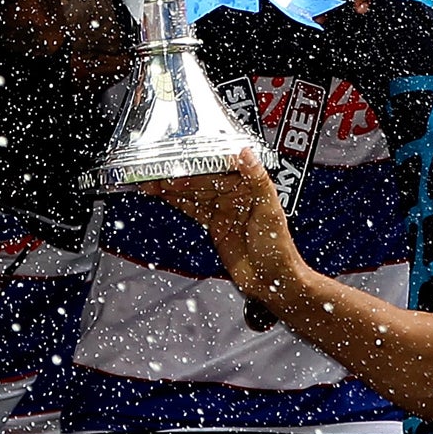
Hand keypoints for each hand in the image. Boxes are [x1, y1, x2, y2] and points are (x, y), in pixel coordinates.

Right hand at [149, 149, 304, 307]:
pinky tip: (163, 195)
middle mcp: (236, 195)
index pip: (219, 169)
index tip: (180, 160)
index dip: (198, 165)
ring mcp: (224, 210)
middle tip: (157, 171)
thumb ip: (257, 180)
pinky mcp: (216, 226)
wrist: (273, 280)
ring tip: (152, 181)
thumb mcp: (270, 210)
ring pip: (194, 193)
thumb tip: (246, 153)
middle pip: (202, 180)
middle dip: (179, 175)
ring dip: (173, 187)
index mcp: (251, 186)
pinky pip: (194, 209)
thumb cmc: (279, 248)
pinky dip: (178, 202)